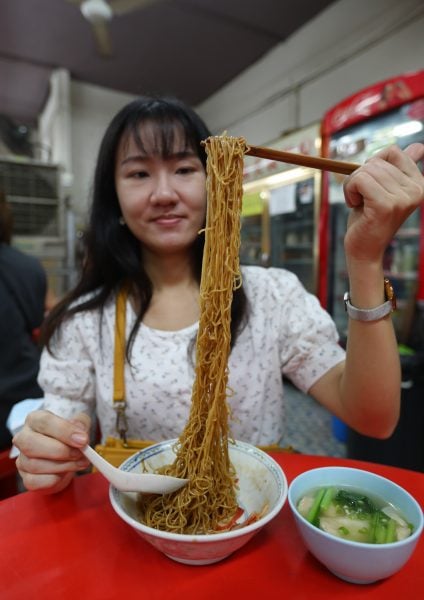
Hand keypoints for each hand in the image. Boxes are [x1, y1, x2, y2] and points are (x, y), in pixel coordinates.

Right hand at [13, 410, 90, 493]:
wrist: (66, 457)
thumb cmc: (69, 437)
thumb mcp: (79, 424)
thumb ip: (81, 425)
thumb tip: (79, 433)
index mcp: (35, 420)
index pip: (44, 421)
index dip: (64, 431)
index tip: (83, 440)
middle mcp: (24, 438)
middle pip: (32, 444)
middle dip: (61, 451)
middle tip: (80, 454)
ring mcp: (22, 459)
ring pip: (35, 465)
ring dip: (62, 466)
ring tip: (79, 462)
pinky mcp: (26, 478)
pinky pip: (35, 481)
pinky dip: (54, 479)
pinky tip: (65, 473)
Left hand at [343, 143, 423, 265]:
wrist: (364, 250)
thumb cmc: (370, 218)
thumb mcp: (385, 189)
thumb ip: (401, 169)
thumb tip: (419, 147)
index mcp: (419, 184)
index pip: (393, 151)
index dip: (373, 165)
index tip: (372, 186)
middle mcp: (416, 190)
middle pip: (376, 161)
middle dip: (360, 176)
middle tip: (362, 198)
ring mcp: (402, 198)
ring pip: (365, 170)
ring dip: (352, 185)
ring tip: (359, 203)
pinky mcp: (385, 205)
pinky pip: (359, 180)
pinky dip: (349, 191)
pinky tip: (355, 205)